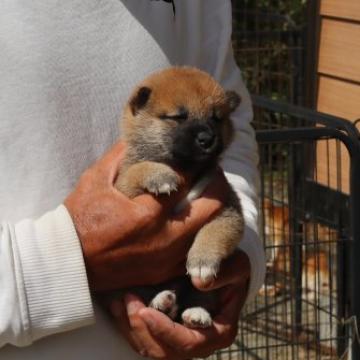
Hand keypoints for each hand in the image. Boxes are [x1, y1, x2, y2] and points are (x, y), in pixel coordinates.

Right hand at [64, 142, 227, 290]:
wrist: (72, 263)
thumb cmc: (80, 219)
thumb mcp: (95, 180)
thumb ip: (119, 156)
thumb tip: (137, 137)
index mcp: (146, 213)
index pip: (187, 180)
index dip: (197, 164)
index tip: (200, 157)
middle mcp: (164, 238)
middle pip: (212, 206)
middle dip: (215, 185)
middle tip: (210, 175)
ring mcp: (167, 259)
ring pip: (209, 229)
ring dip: (212, 209)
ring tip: (206, 196)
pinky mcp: (165, 273)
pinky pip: (195, 250)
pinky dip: (200, 234)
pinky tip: (194, 222)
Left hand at [110, 250, 249, 358]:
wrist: (223, 266)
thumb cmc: (230, 265)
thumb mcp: (235, 264)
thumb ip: (221, 270)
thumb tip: (200, 281)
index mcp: (218, 331)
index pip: (189, 342)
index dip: (165, 331)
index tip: (146, 310)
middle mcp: (198, 340)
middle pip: (163, 351)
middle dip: (141, 329)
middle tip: (127, 300)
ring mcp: (180, 335)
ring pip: (149, 346)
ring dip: (130, 327)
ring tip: (117, 301)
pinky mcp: (166, 326)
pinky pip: (143, 334)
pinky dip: (127, 322)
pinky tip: (116, 302)